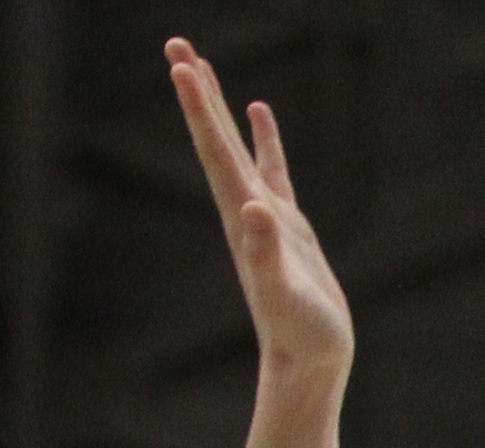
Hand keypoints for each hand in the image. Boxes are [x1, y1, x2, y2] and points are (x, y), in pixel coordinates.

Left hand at [168, 38, 353, 387]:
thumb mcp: (286, 295)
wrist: (309, 366)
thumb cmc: (300, 336)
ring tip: (201, 65)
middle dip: (197, 93)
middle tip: (176, 45)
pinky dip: (263, 138)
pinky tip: (258, 111)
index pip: (215, 152)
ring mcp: (265, 216)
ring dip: (218, 108)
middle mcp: (245, 211)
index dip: (199, 108)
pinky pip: (270, 169)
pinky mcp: (287, 227)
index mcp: (241, 219)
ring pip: (235, 147)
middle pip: (214, 140)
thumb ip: (268, 252)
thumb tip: (255, 208)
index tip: (182, 65)